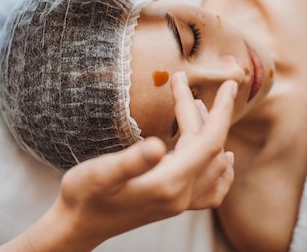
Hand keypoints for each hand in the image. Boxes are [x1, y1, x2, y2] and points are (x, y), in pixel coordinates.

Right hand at [9, 73, 237, 251]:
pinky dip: (221, 169)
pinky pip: (211, 188)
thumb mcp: (100, 173)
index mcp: (169, 183)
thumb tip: (158, 145)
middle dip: (203, 110)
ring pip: (210, 162)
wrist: (77, 226)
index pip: (208, 141)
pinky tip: (222, 159)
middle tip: (182, 81)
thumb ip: (131, 161)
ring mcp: (179, 202)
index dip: (220, 111)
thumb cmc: (84, 196)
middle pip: (208, 146)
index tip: (229, 83)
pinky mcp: (172, 204)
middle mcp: (181, 195)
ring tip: (196, 104)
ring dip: (208, 130)